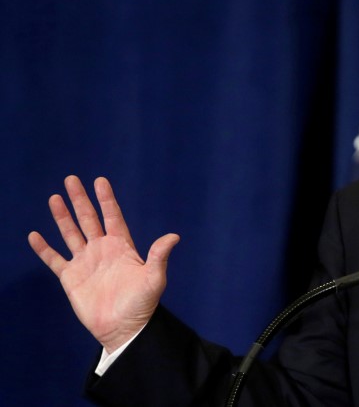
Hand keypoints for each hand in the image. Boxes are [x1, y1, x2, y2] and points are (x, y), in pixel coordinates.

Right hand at [28, 175, 179, 352]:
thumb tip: (174, 236)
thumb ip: (159, 256)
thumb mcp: (154, 278)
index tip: (100, 181)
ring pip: (71, 234)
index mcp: (122, 247)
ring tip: (54, 198)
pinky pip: (54, 260)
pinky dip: (44, 249)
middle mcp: (102, 250)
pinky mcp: (71, 278)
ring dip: (62, 217)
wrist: (123, 329)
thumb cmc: (142, 304)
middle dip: (80, 200)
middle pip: (88, 219)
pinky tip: (35, 236)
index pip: (112, 216)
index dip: (106, 199)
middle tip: (71, 179)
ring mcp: (85, 263)